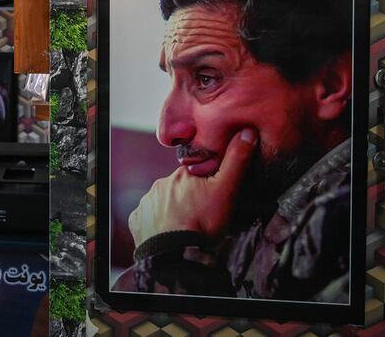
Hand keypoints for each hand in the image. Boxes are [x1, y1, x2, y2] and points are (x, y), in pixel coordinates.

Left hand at [128, 128, 257, 247]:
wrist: (175, 254)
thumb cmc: (203, 223)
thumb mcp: (226, 190)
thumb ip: (237, 161)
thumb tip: (246, 132)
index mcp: (181, 174)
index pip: (195, 172)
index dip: (205, 183)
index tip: (212, 196)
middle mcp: (160, 184)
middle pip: (179, 188)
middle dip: (189, 198)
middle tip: (203, 215)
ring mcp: (147, 203)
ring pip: (164, 203)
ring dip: (174, 211)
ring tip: (188, 227)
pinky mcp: (138, 221)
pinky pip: (148, 219)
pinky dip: (158, 224)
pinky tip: (169, 233)